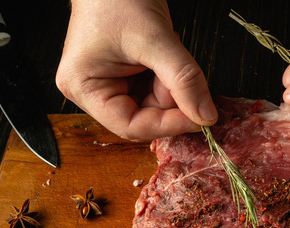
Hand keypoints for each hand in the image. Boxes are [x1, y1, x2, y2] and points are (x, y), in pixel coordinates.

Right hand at [55, 0, 216, 140]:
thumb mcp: (155, 40)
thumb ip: (184, 80)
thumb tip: (206, 115)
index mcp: (84, 87)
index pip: (130, 126)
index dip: (168, 125)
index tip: (200, 118)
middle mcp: (92, 91)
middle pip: (144, 117)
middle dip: (170, 99)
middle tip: (183, 72)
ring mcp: (108, 83)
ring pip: (153, 104)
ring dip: (171, 85)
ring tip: (166, 51)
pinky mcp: (124, 75)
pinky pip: (154, 90)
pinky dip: (168, 77)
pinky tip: (164, 53)